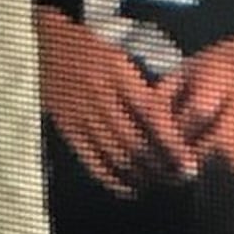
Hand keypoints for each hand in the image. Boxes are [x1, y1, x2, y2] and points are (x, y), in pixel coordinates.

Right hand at [35, 8, 193, 197]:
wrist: (44, 46)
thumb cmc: (90, 50)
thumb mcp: (120, 56)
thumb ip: (141, 86)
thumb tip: (171, 116)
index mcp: (118, 75)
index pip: (151, 115)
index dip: (172, 142)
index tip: (189, 159)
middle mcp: (99, 97)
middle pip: (135, 141)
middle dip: (162, 164)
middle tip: (181, 176)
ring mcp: (80, 115)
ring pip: (115, 155)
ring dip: (141, 174)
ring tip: (161, 182)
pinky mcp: (66, 129)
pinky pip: (91, 160)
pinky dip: (111, 178)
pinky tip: (129, 187)